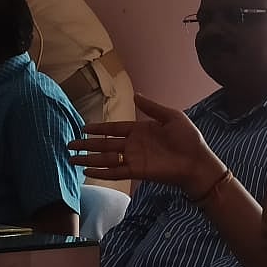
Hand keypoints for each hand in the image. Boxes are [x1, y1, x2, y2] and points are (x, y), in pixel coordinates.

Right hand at [68, 93, 225, 197]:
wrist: (197, 162)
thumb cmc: (189, 139)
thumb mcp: (171, 116)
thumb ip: (152, 107)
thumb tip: (136, 95)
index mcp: (140, 131)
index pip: (113, 129)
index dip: (98, 128)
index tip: (83, 127)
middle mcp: (133, 145)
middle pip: (104, 144)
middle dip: (86, 144)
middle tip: (69, 145)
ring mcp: (133, 159)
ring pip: (105, 158)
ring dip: (88, 159)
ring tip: (71, 159)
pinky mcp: (137, 171)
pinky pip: (115, 171)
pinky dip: (101, 171)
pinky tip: (88, 171)